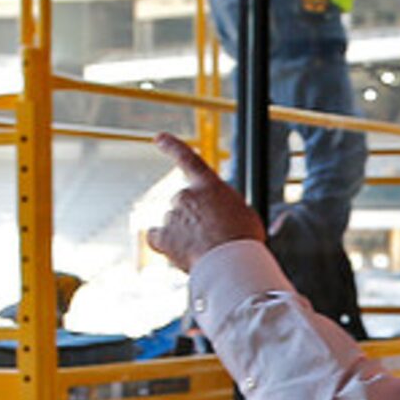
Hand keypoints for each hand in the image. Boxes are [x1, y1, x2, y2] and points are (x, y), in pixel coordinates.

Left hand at [145, 134, 265, 271]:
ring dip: (185, 235)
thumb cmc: (243, 238)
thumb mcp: (243, 213)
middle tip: (214, 238)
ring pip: (174, 224)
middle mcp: (186, 196)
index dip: (172, 147)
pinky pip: (156, 238)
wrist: (231, 260)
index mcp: (208, 185)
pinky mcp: (163, 237)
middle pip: (185, 205)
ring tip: (206, 251)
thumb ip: (224, 207)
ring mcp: (172, 216)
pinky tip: (178, 253)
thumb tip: (216, 216)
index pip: (188, 159)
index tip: (158, 138)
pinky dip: (164, 245)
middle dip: (195, 220)